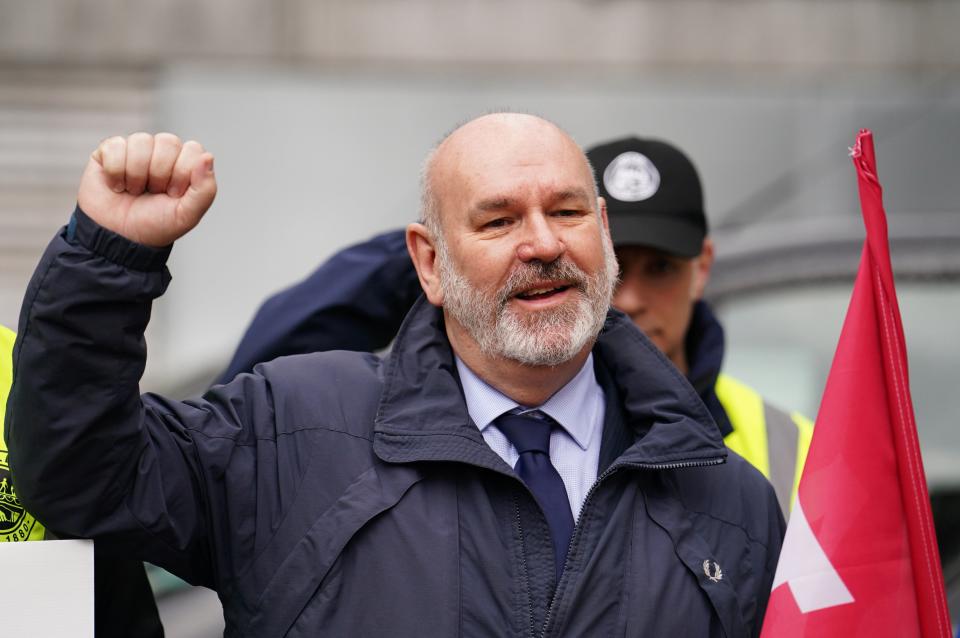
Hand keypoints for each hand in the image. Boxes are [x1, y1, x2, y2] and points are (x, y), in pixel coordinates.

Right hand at [77, 132, 216, 246]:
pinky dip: (116, 171)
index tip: (173, 194)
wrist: (118, 238)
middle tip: (153, 193)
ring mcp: (136, 150)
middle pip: (168, 141)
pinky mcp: (109, 151)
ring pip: (141, 141)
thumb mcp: (187, 215)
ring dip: (137, 173)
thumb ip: (205, 189)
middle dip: (160, 173)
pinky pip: (116, 146)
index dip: (183, 173)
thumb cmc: (154, 225)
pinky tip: (117, 185)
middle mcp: (162, 153)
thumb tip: (208, 157)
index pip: (193, 150)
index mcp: (185, 165)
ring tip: (135, 190)